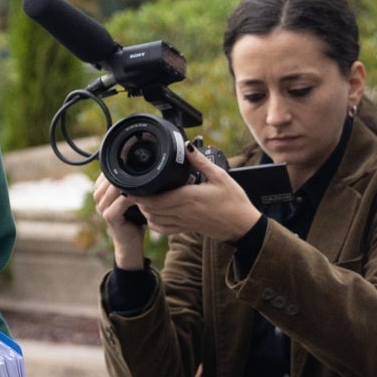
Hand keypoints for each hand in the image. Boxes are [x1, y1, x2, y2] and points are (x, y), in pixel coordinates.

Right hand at [93, 173, 145, 269]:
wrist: (131, 242)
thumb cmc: (134, 219)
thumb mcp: (133, 198)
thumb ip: (132, 185)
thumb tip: (144, 167)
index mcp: (102, 192)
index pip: (106, 173)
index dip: (118, 166)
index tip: (132, 162)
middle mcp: (99, 199)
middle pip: (107, 180)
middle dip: (122, 174)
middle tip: (138, 169)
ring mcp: (102, 208)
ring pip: (111, 190)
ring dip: (125, 185)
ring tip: (140, 181)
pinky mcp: (109, 217)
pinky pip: (118, 204)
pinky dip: (129, 198)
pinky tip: (139, 196)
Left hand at [130, 148, 260, 241]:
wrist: (242, 224)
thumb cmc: (233, 200)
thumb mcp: (220, 176)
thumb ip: (201, 162)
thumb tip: (187, 146)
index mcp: (188, 197)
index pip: (156, 199)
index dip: (141, 194)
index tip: (134, 185)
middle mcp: (183, 212)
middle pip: (151, 209)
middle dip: (140, 200)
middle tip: (134, 189)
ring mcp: (184, 222)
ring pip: (155, 220)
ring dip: (146, 211)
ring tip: (142, 199)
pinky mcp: (187, 228)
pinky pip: (164, 229)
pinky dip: (155, 223)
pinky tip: (153, 215)